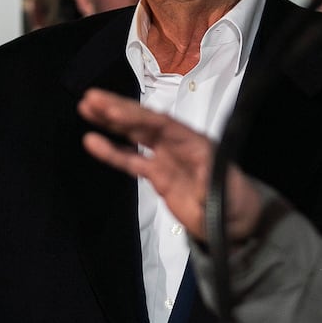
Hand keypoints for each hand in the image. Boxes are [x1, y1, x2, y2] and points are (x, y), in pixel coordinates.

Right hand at [78, 88, 261, 242]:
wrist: (234, 224)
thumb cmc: (234, 203)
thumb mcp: (225, 192)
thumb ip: (211, 183)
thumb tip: (202, 177)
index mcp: (195, 142)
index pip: (163, 124)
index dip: (138, 117)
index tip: (115, 109)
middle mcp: (178, 144)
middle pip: (145, 123)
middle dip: (119, 110)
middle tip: (92, 98)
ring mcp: (166, 157)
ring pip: (135, 136)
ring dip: (112, 122)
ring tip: (87, 107)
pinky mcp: (157, 174)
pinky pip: (131, 160)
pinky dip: (113, 152)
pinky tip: (93, 142)